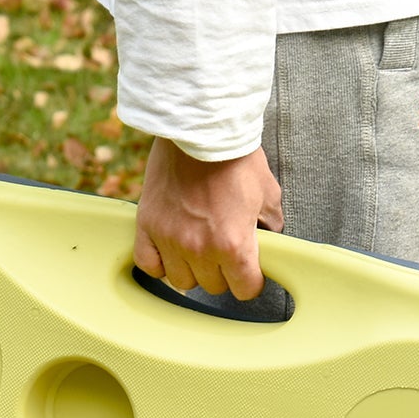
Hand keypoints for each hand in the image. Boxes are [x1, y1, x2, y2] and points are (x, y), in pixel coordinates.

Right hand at [134, 138, 283, 300]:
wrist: (200, 128)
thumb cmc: (235, 157)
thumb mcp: (268, 193)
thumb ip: (270, 224)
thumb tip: (269, 239)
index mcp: (233, 244)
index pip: (245, 290)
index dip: (251, 281)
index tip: (250, 271)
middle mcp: (199, 248)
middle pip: (213, 287)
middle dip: (223, 272)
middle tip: (225, 250)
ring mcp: (170, 238)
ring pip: (181, 281)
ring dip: (192, 269)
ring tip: (198, 249)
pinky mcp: (148, 225)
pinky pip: (148, 264)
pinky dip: (159, 263)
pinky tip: (170, 251)